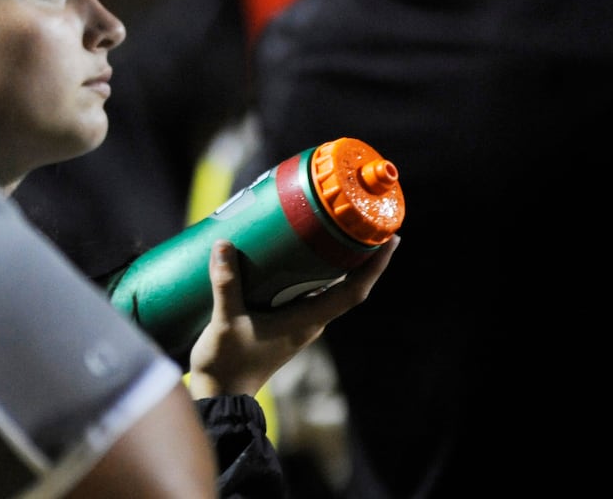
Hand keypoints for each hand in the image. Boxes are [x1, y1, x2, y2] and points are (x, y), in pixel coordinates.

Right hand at [186, 235, 398, 399]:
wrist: (222, 394)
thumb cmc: (229, 363)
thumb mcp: (226, 321)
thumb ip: (225, 283)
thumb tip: (223, 243)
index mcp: (308, 322)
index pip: (353, 292)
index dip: (375, 266)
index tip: (390, 240)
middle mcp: (311, 321)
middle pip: (348, 284)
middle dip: (361, 254)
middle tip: (366, 218)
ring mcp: (299, 321)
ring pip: (329, 286)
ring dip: (338, 259)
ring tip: (339, 225)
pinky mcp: (285, 319)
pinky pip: (308, 289)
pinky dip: (313, 268)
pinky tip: (302, 248)